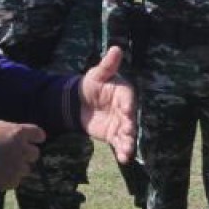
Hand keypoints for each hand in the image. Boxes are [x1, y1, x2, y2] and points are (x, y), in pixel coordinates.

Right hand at [0, 118, 45, 190]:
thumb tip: (3, 130)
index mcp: (17, 132)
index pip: (37, 133)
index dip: (36, 137)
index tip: (35, 139)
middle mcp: (21, 150)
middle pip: (34, 153)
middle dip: (26, 154)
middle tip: (15, 155)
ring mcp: (17, 167)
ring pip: (26, 169)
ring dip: (17, 168)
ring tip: (2, 167)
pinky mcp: (10, 182)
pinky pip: (15, 181)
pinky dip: (8, 179)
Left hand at [79, 47, 135, 162]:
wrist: (79, 102)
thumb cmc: (90, 84)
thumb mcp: (97, 74)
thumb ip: (107, 65)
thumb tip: (116, 48)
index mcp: (123, 92)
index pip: (128, 98)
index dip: (127, 104)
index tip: (126, 111)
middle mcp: (125, 108)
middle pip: (130, 118)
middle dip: (130, 127)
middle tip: (128, 133)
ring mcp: (121, 122)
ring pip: (127, 133)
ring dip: (129, 142)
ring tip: (127, 151)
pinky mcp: (114, 134)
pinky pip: (120, 143)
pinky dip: (123, 151)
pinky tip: (124, 159)